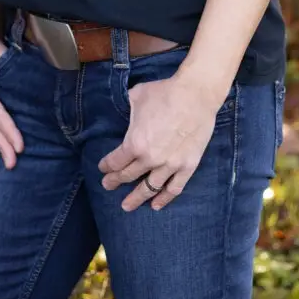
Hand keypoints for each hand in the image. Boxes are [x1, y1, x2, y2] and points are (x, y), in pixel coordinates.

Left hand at [98, 74, 221, 210]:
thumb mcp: (137, 96)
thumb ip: (129, 109)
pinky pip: (174, 189)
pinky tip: (156, 205)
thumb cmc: (165, 93)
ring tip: (127, 205)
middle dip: (115, 181)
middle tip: (108, 186)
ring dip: (136, 198)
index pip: (115, 161)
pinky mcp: (187, 166)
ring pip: (149, 189)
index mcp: (135, 143)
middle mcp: (150, 159)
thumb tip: (126, 110)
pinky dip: (164, 199)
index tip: (103, 168)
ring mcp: (170, 165)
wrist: (195, 95)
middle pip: (128, 176)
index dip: (107, 166)